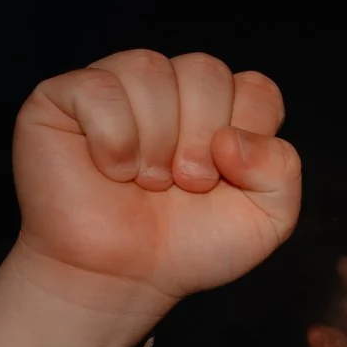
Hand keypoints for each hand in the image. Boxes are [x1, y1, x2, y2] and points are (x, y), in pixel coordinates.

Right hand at [0, 51, 300, 346]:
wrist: (124, 277)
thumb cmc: (189, 244)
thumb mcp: (267, 219)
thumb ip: (281, 170)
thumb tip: (233, 137)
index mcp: (223, 110)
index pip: (256, 88)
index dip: (248, 135)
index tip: (227, 178)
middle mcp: (173, 90)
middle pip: (206, 70)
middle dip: (202, 137)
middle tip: (186, 184)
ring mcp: (119, 88)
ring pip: (150, 69)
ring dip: (157, 141)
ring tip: (147, 180)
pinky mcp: (65, 96)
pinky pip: (98, 88)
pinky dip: (113, 138)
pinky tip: (110, 169)